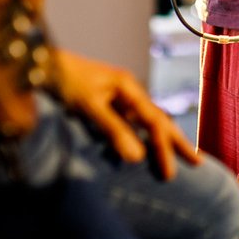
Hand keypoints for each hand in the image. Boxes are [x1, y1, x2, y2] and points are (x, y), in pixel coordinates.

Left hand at [53, 49, 202, 180]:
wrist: (41, 64)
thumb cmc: (65, 81)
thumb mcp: (89, 106)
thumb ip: (113, 130)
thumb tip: (137, 159)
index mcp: (128, 88)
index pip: (154, 122)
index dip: (164, 148)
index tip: (170, 174)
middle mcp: (127, 91)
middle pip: (158, 119)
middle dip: (176, 142)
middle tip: (198, 163)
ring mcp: (117, 97)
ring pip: (146, 121)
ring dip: (161, 140)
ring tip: (179, 154)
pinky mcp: (105, 103)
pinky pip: (130, 123)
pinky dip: (141, 137)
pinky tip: (144, 148)